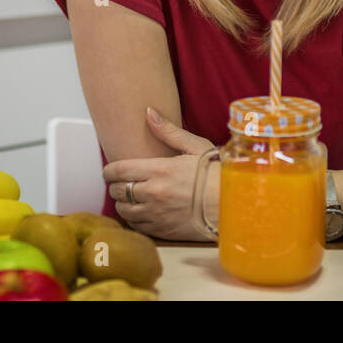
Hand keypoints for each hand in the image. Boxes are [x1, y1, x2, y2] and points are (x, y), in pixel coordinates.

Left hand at [102, 108, 217, 240]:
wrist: (233, 204)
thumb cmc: (216, 172)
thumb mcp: (195, 146)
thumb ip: (168, 131)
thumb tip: (149, 112)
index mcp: (160, 170)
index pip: (119, 170)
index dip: (109, 171)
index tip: (109, 171)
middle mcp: (154, 193)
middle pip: (118, 191)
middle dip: (116, 186)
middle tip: (122, 182)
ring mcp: (157, 214)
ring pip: (124, 211)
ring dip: (123, 203)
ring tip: (130, 198)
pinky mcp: (163, 231)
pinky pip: (137, 226)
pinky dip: (134, 219)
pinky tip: (141, 212)